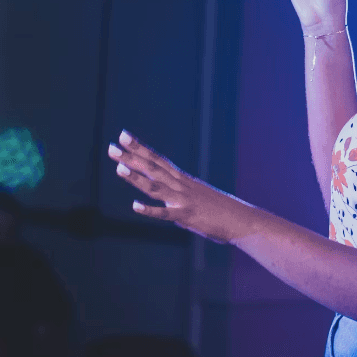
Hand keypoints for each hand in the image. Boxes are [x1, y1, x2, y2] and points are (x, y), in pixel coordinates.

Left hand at [107, 131, 258, 243]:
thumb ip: (181, 199)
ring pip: (155, 186)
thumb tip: (169, 203)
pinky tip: (134, 206)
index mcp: (184, 180)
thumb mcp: (199, 198)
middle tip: (112, 146)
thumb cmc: (222, 211)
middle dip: (132, 156)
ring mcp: (183, 200)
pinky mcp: (187, 216)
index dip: (140, 148)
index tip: (123, 136)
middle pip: (153, 168)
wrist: (244, 221)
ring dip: (136, 177)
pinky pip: (165, 214)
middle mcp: (182, 186)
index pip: (158, 159)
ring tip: (118, 167)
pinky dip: (150, 210)